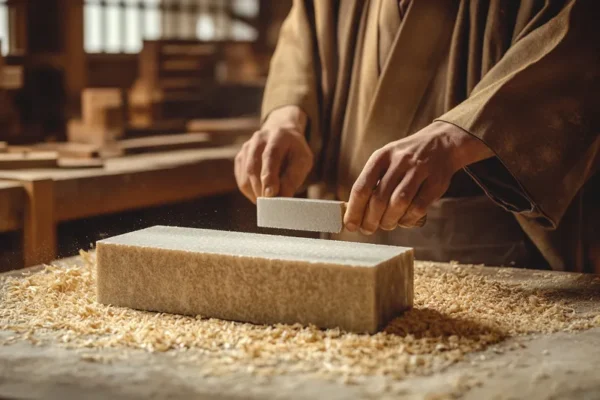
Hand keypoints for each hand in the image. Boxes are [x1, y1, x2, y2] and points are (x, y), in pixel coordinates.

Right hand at [235, 106, 312, 202]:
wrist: (282, 135)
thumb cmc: (295, 152)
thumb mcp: (303, 161)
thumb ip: (293, 178)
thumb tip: (281, 198)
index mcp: (278, 136)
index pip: (270, 155)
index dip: (269, 176)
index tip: (271, 194)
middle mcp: (259, 139)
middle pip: (253, 167)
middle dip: (261, 189)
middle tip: (271, 206)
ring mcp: (246, 148)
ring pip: (245, 176)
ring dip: (255, 193)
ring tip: (268, 202)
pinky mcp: (240, 158)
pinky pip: (241, 180)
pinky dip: (251, 192)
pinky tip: (261, 195)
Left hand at [344, 121, 493, 233]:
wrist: (441, 143)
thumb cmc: (406, 159)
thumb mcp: (386, 161)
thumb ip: (372, 183)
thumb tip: (355, 213)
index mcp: (381, 156)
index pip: (362, 187)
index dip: (354, 210)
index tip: (349, 225)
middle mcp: (399, 161)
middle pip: (379, 198)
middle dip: (370, 219)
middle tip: (367, 229)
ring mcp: (419, 170)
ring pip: (399, 203)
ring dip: (389, 220)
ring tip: (386, 225)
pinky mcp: (436, 182)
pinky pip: (418, 207)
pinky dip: (408, 219)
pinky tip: (403, 220)